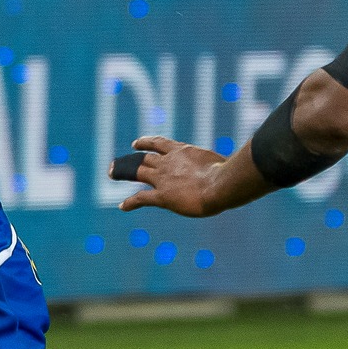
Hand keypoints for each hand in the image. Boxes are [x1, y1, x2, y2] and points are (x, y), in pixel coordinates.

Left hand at [111, 136, 225, 216]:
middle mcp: (169, 162)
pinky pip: (141, 198)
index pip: (160, 143)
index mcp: (183, 151)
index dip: (146, 142)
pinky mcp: (163, 196)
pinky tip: (122, 206)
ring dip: (122, 172)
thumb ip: (219, 165)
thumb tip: (236, 169)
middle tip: (117, 162)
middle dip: (130, 159)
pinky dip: (130, 202)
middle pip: (144, 158)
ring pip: (138, 172)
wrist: (221, 184)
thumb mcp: (223, 163)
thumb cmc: (229, 174)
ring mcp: (163, 178)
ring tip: (111, 173)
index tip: (137, 143)